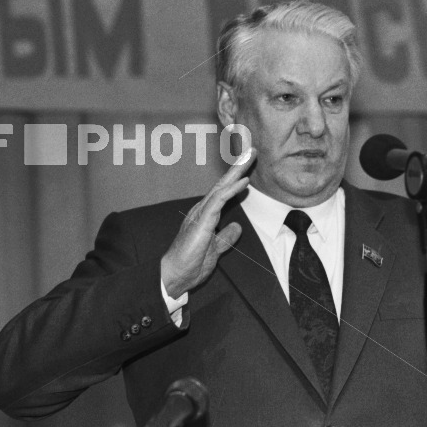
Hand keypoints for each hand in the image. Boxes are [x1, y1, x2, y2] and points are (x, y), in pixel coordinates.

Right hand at [161, 147, 255, 297]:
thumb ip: (225, 237)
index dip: (236, 178)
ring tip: (250, 157)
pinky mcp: (202, 222)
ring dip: (237, 171)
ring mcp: (201, 214)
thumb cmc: (190, 264)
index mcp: (205, 216)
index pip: (223, 193)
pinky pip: (219, 202)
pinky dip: (231, 190)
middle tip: (252, 151)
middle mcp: (202, 210)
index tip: (249, 165)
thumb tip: (237, 227)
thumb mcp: (215, 249)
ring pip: (221, 187)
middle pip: (223, 184)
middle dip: (238, 167)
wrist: (174, 276)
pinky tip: (243, 181)